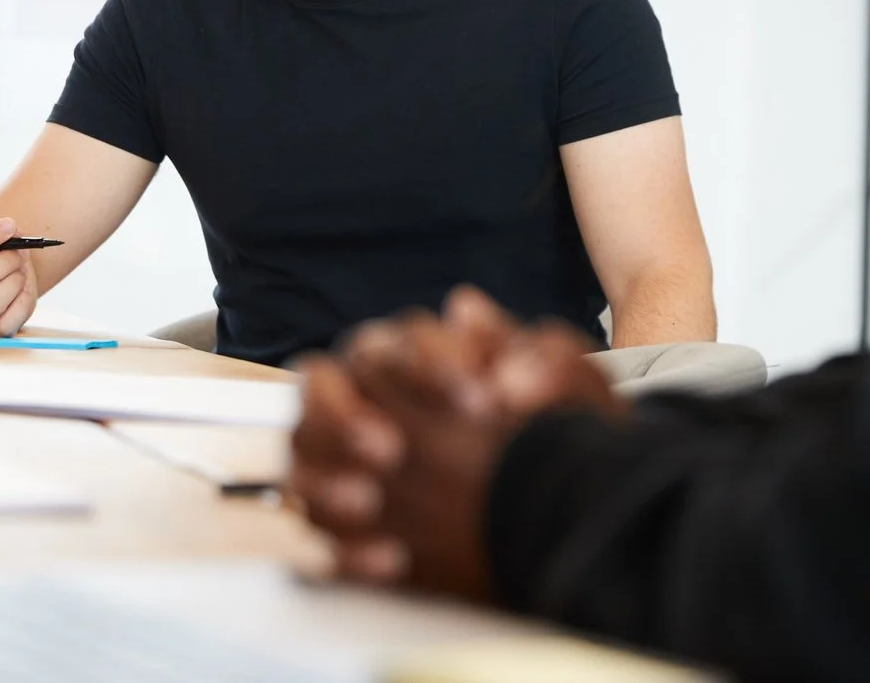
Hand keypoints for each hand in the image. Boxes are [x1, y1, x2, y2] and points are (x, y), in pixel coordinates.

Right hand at [289, 287, 620, 600]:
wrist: (558, 509)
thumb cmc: (550, 434)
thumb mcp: (567, 387)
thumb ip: (533, 350)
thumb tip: (471, 310)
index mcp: (407, 354)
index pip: (394, 339)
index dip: (428, 363)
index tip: (475, 398)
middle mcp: (361, 397)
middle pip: (317, 384)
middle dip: (347, 416)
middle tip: (394, 450)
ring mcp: (338, 459)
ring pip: (301, 452)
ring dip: (327, 478)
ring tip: (371, 502)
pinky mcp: (339, 523)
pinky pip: (318, 534)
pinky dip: (347, 550)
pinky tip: (393, 558)